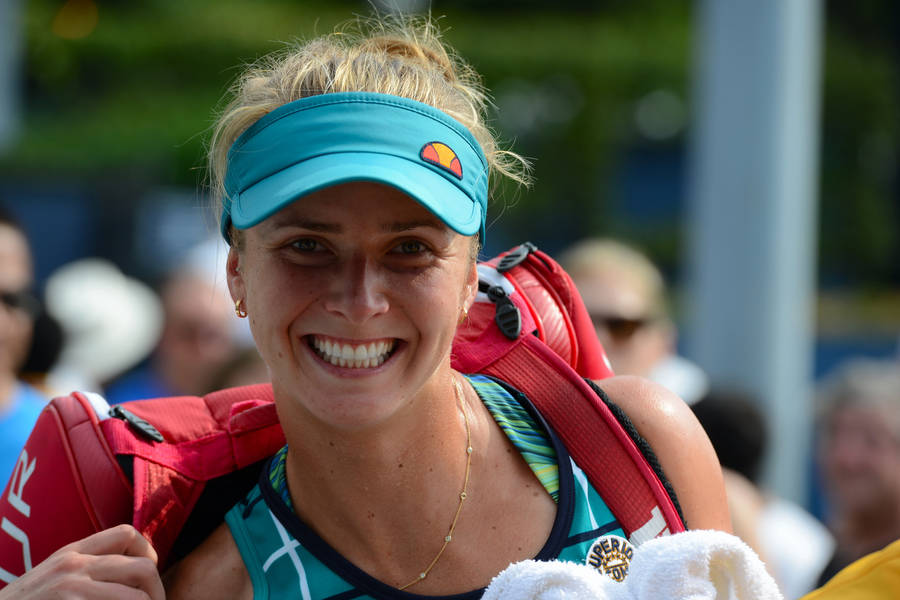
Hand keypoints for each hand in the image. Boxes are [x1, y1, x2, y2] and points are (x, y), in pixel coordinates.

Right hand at [0, 524, 164, 599]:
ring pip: (137, 598)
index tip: (145, 579)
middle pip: (143, 568)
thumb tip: (131, 571)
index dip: (148, 553)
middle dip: (156, 592)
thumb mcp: (53, 576)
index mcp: (72, 552)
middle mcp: (74, 565)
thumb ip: (86, 567)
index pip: (128, 533)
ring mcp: (72, 587)